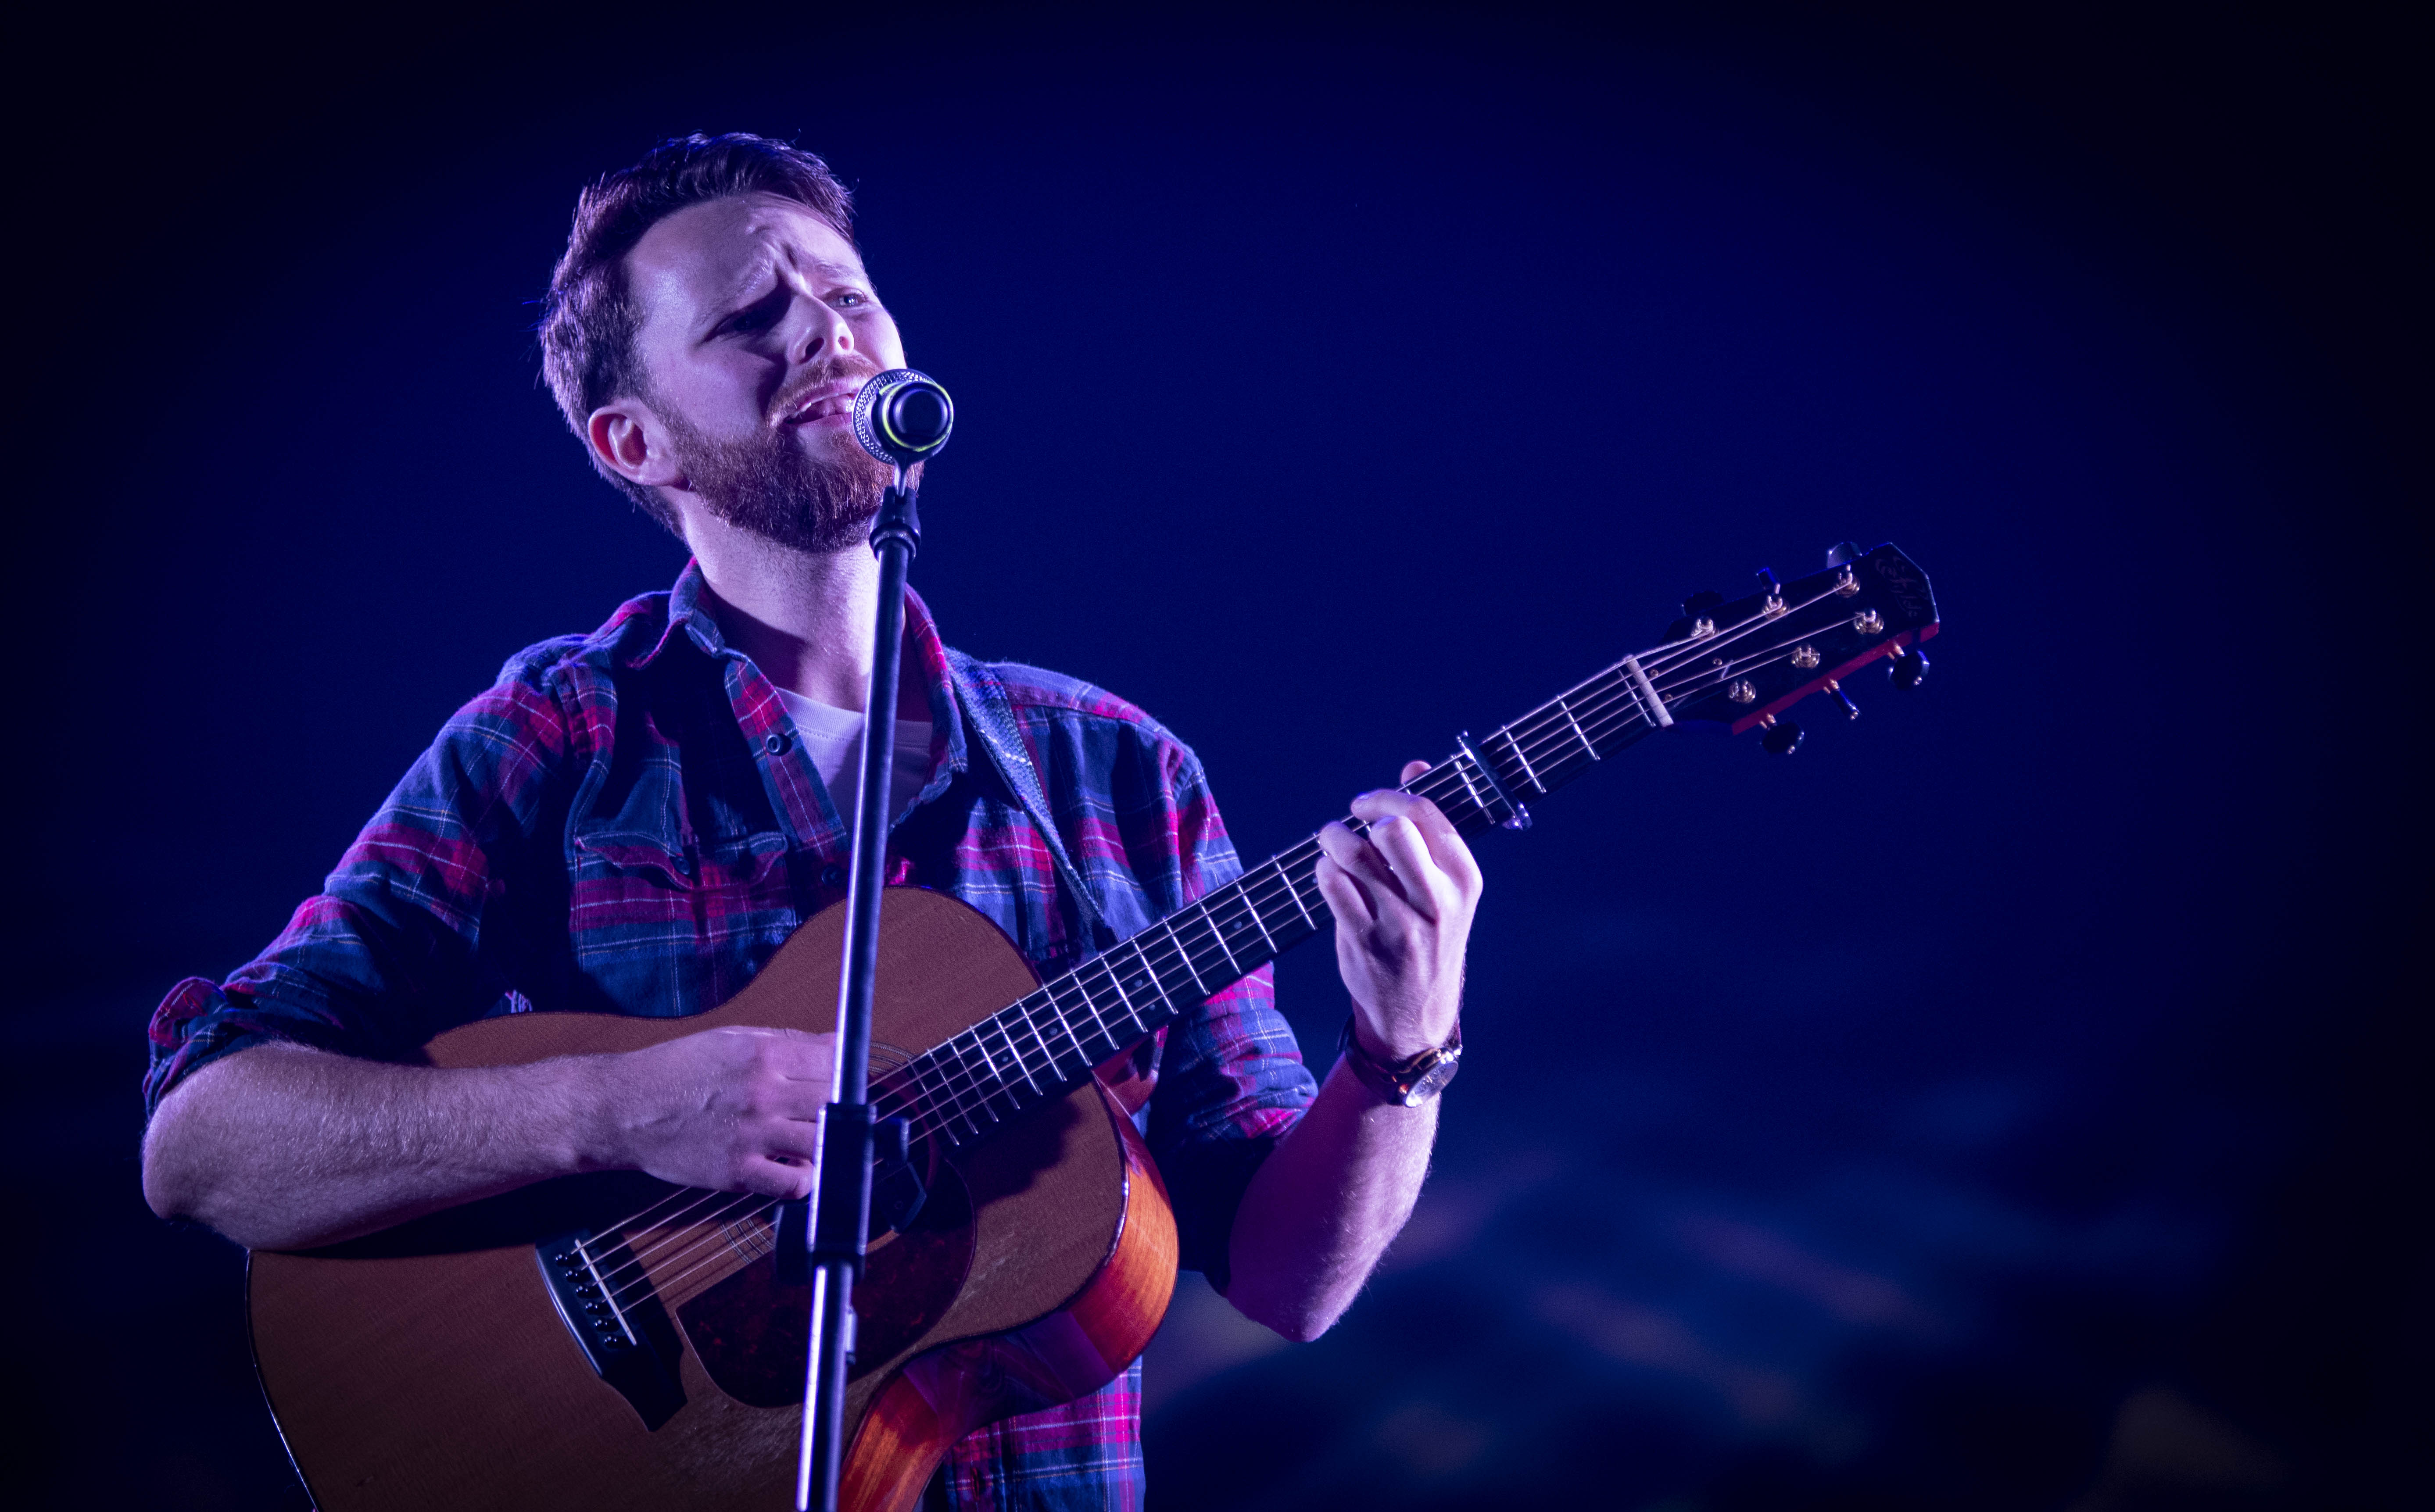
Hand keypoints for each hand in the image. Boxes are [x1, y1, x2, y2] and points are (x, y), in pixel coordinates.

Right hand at [594, 1026, 835, 1197]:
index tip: (846, 1081)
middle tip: (832, 1113)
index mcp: (763, 1055)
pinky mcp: (737, 1172)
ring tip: (817, 1141)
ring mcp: (752, 1135)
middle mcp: (763, 1093)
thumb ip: (786, 1042)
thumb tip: (835, 1046)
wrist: (623, 1109)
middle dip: (841, 1107)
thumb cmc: (675, 1071)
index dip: (847, 1072)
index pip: (834, 1062)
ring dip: (828, 1143)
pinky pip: (793, 1184)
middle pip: (835, 1101)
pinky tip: (798, 1170)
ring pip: (823, 1142)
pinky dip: (805, 1181)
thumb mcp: (730, 1040)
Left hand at [1314, 762, 1482, 1062]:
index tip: (1367, 804)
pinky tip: (1330, 876)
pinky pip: (1331, 885)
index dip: (1388, 797)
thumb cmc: (1430, 935)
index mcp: (1464, 880)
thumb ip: (1430, 827)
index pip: (1426, 815)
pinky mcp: (1363, 942)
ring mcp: (1400, 925)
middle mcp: (1436, 902)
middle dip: (1365, 817)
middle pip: (1392, 830)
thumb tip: (1415, 765)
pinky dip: (1324, 871)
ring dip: (1334, 838)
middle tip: (1352, 824)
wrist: (1417, 1015)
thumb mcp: (1446, 888)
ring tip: (1332, 843)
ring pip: (1354, 854)